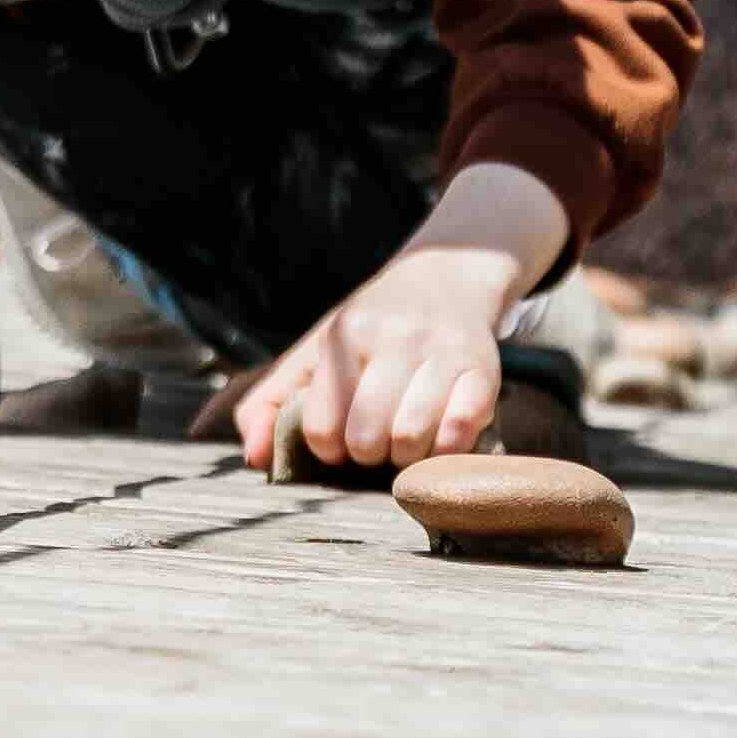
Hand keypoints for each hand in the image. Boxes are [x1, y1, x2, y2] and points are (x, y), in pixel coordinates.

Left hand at [233, 237, 521, 473]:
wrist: (446, 279)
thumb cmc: (369, 330)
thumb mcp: (313, 353)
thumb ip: (268, 403)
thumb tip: (254, 458)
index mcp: (345, 334)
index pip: (320, 426)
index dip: (327, 447)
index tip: (338, 436)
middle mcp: (394, 337)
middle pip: (366, 438)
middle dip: (366, 453)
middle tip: (374, 441)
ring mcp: (441, 352)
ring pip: (411, 439)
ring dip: (405, 456)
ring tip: (405, 439)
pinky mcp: (482, 369)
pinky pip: (460, 432)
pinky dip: (445, 449)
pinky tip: (438, 435)